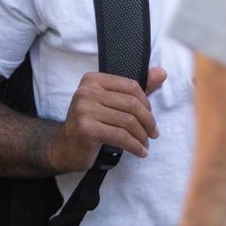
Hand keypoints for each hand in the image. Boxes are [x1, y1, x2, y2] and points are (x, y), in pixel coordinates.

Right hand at [49, 67, 167, 172]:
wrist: (64, 148)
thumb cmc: (91, 123)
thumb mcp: (111, 102)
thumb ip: (135, 89)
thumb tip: (161, 73)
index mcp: (93, 80)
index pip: (131, 86)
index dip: (146, 103)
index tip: (150, 117)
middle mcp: (86, 91)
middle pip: (131, 104)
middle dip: (147, 121)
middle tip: (153, 133)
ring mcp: (84, 110)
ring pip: (128, 121)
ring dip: (142, 135)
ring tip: (145, 143)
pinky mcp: (87, 130)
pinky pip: (121, 137)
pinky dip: (135, 146)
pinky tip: (140, 152)